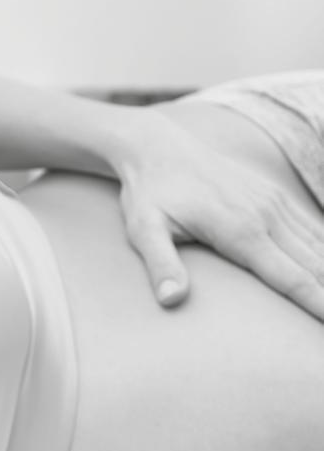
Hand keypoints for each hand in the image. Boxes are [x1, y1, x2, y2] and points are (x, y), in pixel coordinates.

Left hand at [113, 114, 323, 319]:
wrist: (157, 148)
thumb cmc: (149, 193)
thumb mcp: (144, 228)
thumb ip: (160, 264)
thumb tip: (171, 300)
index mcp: (240, 230)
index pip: (291, 277)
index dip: (319, 303)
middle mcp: (266, 215)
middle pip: (315, 265)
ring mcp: (274, 203)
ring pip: (319, 244)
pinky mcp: (274, 195)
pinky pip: (312, 226)